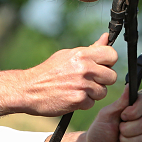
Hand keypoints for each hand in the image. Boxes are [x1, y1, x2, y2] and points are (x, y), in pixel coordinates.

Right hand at [0, 33, 117, 122]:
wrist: (29, 90)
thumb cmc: (48, 72)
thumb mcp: (67, 55)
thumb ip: (90, 49)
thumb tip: (106, 38)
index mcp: (82, 54)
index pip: (112, 55)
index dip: (109, 62)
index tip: (103, 66)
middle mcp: (84, 68)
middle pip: (112, 76)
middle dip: (103, 81)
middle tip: (90, 81)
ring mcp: (82, 85)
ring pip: (103, 92)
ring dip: (93, 93)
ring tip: (78, 89)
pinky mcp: (78, 100)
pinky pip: (92, 103)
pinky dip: (83, 103)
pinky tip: (72, 97)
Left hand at [80, 85, 141, 141]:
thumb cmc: (99, 131)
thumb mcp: (106, 115)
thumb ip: (120, 102)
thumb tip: (129, 86)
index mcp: (134, 108)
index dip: (136, 110)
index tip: (123, 115)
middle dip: (127, 129)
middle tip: (118, 130)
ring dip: (127, 141)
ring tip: (119, 141)